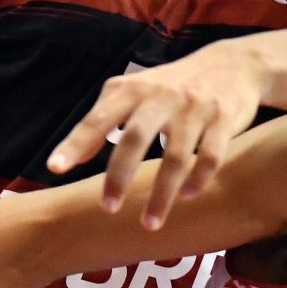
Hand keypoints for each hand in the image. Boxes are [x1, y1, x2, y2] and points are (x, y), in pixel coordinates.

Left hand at [47, 41, 264, 229]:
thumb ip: (102, 118)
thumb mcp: (134, 90)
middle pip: (135, 137)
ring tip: (149, 223)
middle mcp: (162, 96)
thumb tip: (71, 157)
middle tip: (107, 207)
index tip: (54, 168)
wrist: (232, 64)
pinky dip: (198, 179)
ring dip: (161, 194)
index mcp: (134, 89)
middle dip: (119, 174)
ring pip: (176, 156)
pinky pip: (210, 156)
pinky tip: (187, 197)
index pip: (99, 117)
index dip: (76, 142)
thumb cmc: (171, 85)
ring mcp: (195, 108)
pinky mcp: (224, 120)